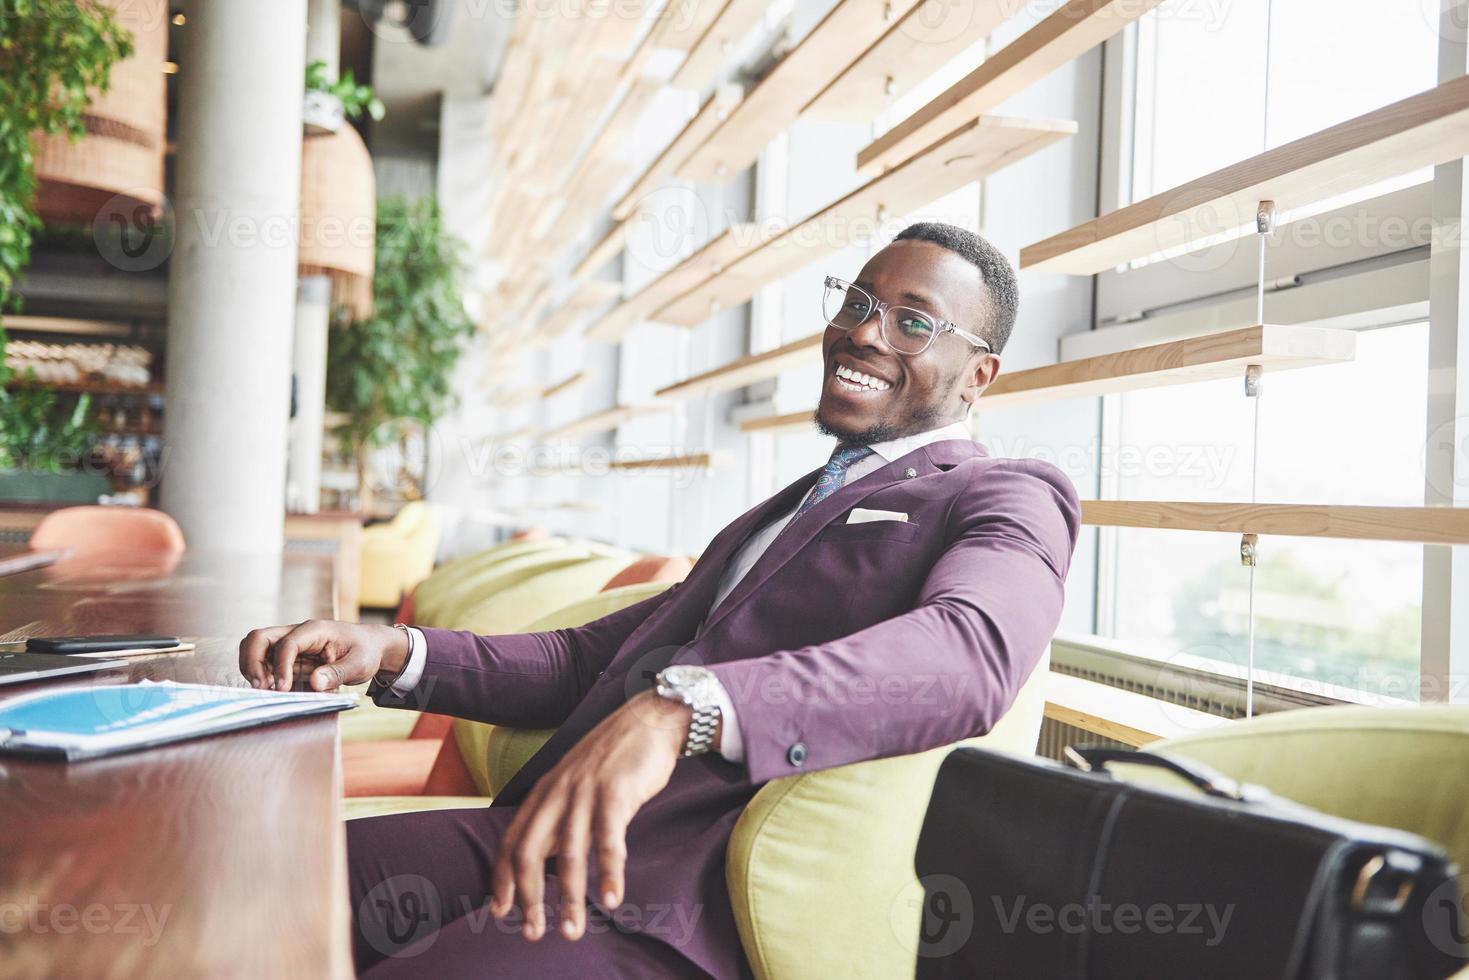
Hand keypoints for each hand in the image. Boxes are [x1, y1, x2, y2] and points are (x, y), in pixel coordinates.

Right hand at [237, 620, 409, 691]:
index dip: (281, 667)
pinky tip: (273, 690)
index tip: (282, 688)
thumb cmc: (365, 650)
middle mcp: (297, 634)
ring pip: (256, 649)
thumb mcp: (359, 663)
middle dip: (253, 662)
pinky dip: (262, 675)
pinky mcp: (289, 657)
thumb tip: (316, 683)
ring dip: (254, 669)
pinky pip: (266, 663)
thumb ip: (337, 673)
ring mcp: (291, 645)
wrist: (370, 646)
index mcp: (314, 630)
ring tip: (265, 690)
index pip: (286, 644)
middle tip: (262, 687)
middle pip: (258, 638)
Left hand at [489, 691, 691, 941]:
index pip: (511, 840)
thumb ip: (558, 812)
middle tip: (533, 933)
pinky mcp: (617, 793)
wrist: (651, 717)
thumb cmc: (616, 755)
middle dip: (529, 898)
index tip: (500, 912)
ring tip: (572, 931)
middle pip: (530, 853)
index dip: (502, 879)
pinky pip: (609, 840)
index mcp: (545, 791)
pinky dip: (608, 872)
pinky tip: (612, 899)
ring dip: (569, 898)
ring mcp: (586, 792)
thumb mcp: (575, 779)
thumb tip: (545, 855)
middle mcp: (558, 793)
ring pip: (569, 855)